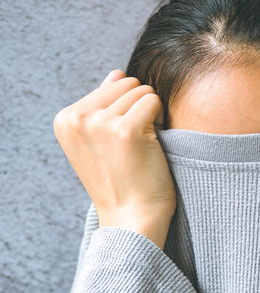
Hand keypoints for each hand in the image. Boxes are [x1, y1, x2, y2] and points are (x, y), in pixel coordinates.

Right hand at [53, 70, 175, 248]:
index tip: (121, 141)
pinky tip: (152, 146)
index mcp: (65, 118)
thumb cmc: (122, 181)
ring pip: (143, 91)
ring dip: (152, 116)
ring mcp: (100, 122)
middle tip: (135, 144)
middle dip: (140, 108)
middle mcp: (77, 117)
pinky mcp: (127, 130)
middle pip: (128, 83)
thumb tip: (117, 73)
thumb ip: (105, 103)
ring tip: (142, 147)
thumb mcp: (100, 140)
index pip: (113, 85)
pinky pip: (155, 102)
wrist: (131, 218)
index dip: (127, 109)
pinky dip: (162, 121)